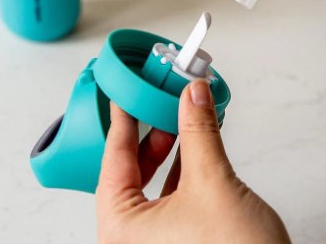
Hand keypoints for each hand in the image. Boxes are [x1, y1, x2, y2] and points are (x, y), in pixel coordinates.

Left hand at [96, 79, 290, 243]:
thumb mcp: (212, 181)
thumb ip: (199, 132)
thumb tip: (193, 96)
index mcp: (123, 231)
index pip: (114, 161)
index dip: (122, 122)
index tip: (125, 97)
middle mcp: (133, 239)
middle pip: (130, 171)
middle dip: (150, 135)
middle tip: (159, 105)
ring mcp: (156, 240)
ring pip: (152, 182)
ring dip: (169, 149)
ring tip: (180, 119)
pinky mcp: (179, 237)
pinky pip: (171, 193)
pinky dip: (182, 166)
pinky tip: (194, 145)